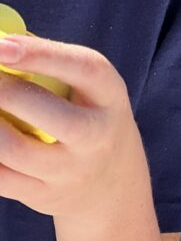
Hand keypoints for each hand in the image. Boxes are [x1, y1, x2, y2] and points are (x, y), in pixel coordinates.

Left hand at [0, 34, 147, 218]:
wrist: (110, 186)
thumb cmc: (81, 115)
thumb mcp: (82, 87)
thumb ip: (40, 61)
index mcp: (109, 96)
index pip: (84, 70)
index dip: (41, 55)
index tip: (0, 45)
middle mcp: (97, 136)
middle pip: (50, 115)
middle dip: (3, 92)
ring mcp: (72, 171)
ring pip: (14, 150)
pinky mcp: (45, 195)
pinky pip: (0, 178)